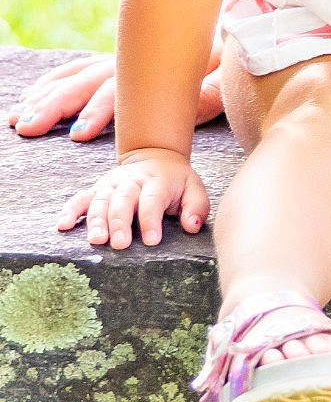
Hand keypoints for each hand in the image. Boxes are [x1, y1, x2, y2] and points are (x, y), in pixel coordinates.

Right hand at [9, 42, 223, 141]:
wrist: (216, 35)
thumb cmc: (216, 67)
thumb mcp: (219, 81)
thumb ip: (210, 94)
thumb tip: (200, 104)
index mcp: (151, 72)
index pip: (119, 93)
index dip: (99, 113)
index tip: (78, 133)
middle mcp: (127, 65)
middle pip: (86, 85)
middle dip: (55, 107)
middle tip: (29, 128)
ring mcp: (115, 63)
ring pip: (74, 78)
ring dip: (45, 98)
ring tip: (19, 120)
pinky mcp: (108, 64)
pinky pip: (73, 71)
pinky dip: (49, 84)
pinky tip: (28, 98)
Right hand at [57, 148, 210, 249]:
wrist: (155, 157)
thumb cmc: (176, 182)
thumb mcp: (194, 189)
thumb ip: (196, 207)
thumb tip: (193, 226)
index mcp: (157, 181)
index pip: (152, 200)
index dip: (151, 220)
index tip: (152, 241)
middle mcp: (131, 181)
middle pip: (123, 201)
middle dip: (120, 223)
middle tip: (120, 245)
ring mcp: (112, 184)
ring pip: (101, 201)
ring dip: (96, 221)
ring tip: (96, 240)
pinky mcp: (98, 189)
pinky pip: (81, 198)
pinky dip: (71, 210)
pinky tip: (63, 225)